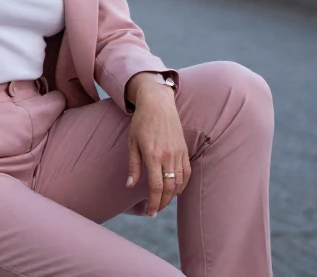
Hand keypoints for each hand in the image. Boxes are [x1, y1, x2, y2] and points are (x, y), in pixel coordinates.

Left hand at [125, 74, 189, 216]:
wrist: (158, 104)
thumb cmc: (141, 122)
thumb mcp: (132, 143)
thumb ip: (133, 166)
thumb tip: (130, 185)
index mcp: (153, 155)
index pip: (155, 186)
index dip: (153, 202)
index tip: (149, 213)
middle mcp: (168, 156)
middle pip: (169, 188)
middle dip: (162, 203)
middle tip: (155, 211)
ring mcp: (178, 153)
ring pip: (179, 182)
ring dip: (172, 196)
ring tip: (163, 202)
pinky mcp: (185, 149)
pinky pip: (187, 172)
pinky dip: (182, 184)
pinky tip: (176, 190)